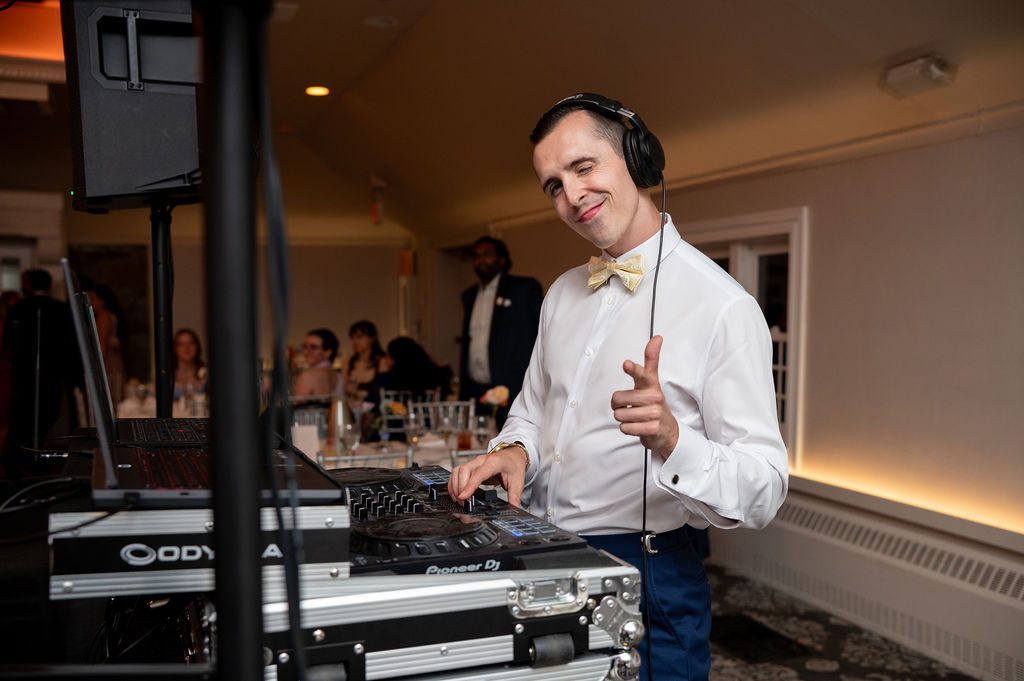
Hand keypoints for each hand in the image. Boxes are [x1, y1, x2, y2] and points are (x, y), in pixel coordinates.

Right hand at [448, 446, 527, 506]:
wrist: (512, 455)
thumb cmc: (514, 465)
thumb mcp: (518, 481)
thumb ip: (515, 496)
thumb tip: (514, 508)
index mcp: (494, 463)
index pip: (478, 474)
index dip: (469, 485)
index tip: (463, 497)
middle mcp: (482, 460)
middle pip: (464, 471)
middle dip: (460, 488)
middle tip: (463, 503)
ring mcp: (474, 462)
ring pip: (458, 471)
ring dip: (455, 486)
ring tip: (458, 500)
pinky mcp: (470, 466)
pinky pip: (456, 472)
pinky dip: (453, 483)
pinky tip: (456, 493)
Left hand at [611, 335, 678, 459]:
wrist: (666, 430)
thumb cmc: (654, 404)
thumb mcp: (652, 381)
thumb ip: (651, 360)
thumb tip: (657, 338)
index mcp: (651, 384)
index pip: (642, 373)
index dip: (633, 369)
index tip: (627, 364)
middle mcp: (654, 397)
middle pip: (617, 398)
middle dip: (618, 405)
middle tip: (630, 406)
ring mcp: (654, 413)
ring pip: (619, 414)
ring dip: (623, 418)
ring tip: (636, 417)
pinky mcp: (652, 428)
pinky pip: (624, 427)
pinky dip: (627, 428)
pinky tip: (638, 426)